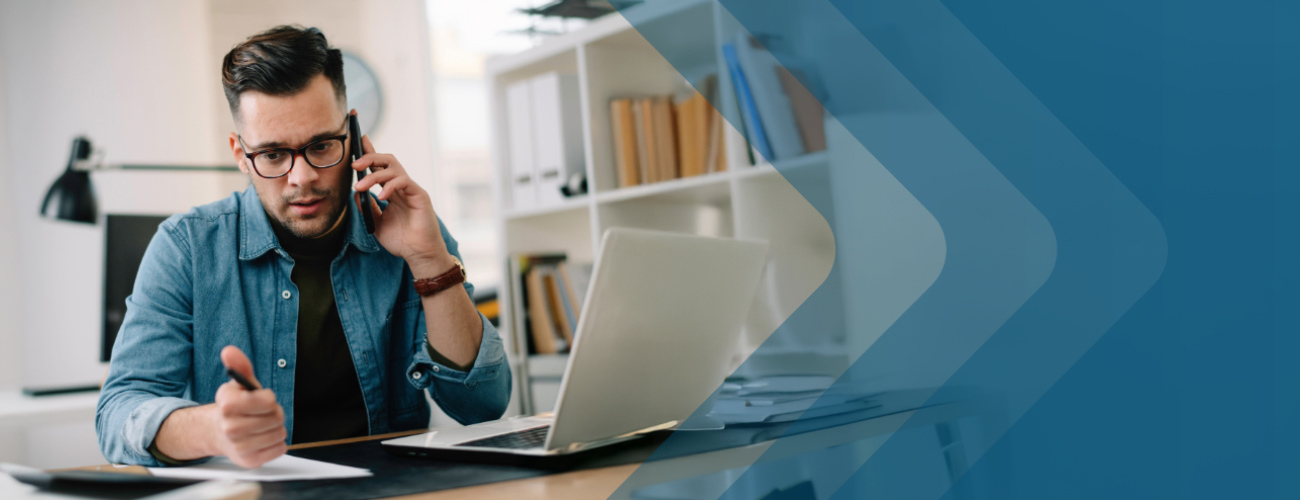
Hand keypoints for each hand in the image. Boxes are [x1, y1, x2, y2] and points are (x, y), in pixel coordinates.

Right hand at [212, 346, 286, 467]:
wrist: (220, 433)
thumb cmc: (235, 407)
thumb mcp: (238, 384)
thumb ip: (239, 366)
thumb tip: (230, 351)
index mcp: (227, 404)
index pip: (268, 400)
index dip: (268, 398)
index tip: (261, 399)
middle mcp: (230, 427)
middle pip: (276, 417)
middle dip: (274, 412)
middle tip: (262, 413)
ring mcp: (239, 446)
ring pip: (280, 433)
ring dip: (275, 428)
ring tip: (261, 425)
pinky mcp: (250, 460)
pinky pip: (280, 448)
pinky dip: (276, 442)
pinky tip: (262, 438)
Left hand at [350, 121, 452, 276]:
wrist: (419, 254)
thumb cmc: (401, 241)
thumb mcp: (376, 223)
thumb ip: (367, 207)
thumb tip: (355, 192)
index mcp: (392, 191)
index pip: (380, 167)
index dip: (370, 152)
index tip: (359, 139)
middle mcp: (402, 187)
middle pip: (387, 161)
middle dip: (370, 157)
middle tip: (354, 164)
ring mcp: (411, 190)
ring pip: (393, 169)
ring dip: (374, 175)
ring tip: (361, 186)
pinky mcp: (420, 195)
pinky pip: (404, 181)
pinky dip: (390, 186)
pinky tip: (381, 197)